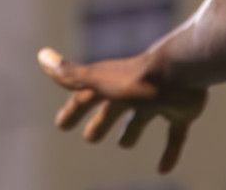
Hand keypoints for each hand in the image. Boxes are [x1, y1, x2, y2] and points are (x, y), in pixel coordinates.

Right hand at [38, 46, 208, 172]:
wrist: (183, 72)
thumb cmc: (137, 79)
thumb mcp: (98, 80)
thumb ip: (70, 75)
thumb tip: (42, 55)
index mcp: (113, 85)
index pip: (86, 98)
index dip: (73, 111)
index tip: (62, 124)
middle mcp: (136, 92)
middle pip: (114, 109)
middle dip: (102, 121)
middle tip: (91, 138)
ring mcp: (161, 101)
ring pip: (143, 118)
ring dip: (133, 130)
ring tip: (126, 143)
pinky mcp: (182, 113)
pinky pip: (175, 136)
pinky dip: (170, 152)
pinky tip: (164, 169)